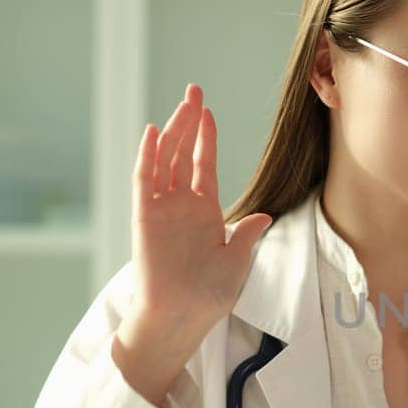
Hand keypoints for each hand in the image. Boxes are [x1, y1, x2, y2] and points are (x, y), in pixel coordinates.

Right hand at [128, 84, 271, 329]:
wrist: (182, 317)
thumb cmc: (207, 295)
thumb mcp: (236, 260)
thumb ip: (246, 234)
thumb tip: (263, 216)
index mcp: (203, 211)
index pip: (203, 164)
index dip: (205, 138)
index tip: (209, 113)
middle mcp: (180, 205)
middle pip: (181, 153)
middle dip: (188, 121)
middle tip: (194, 91)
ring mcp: (161, 208)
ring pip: (163, 159)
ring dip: (171, 129)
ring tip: (183, 102)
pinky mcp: (144, 216)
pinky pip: (144, 181)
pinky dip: (147, 156)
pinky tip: (153, 131)